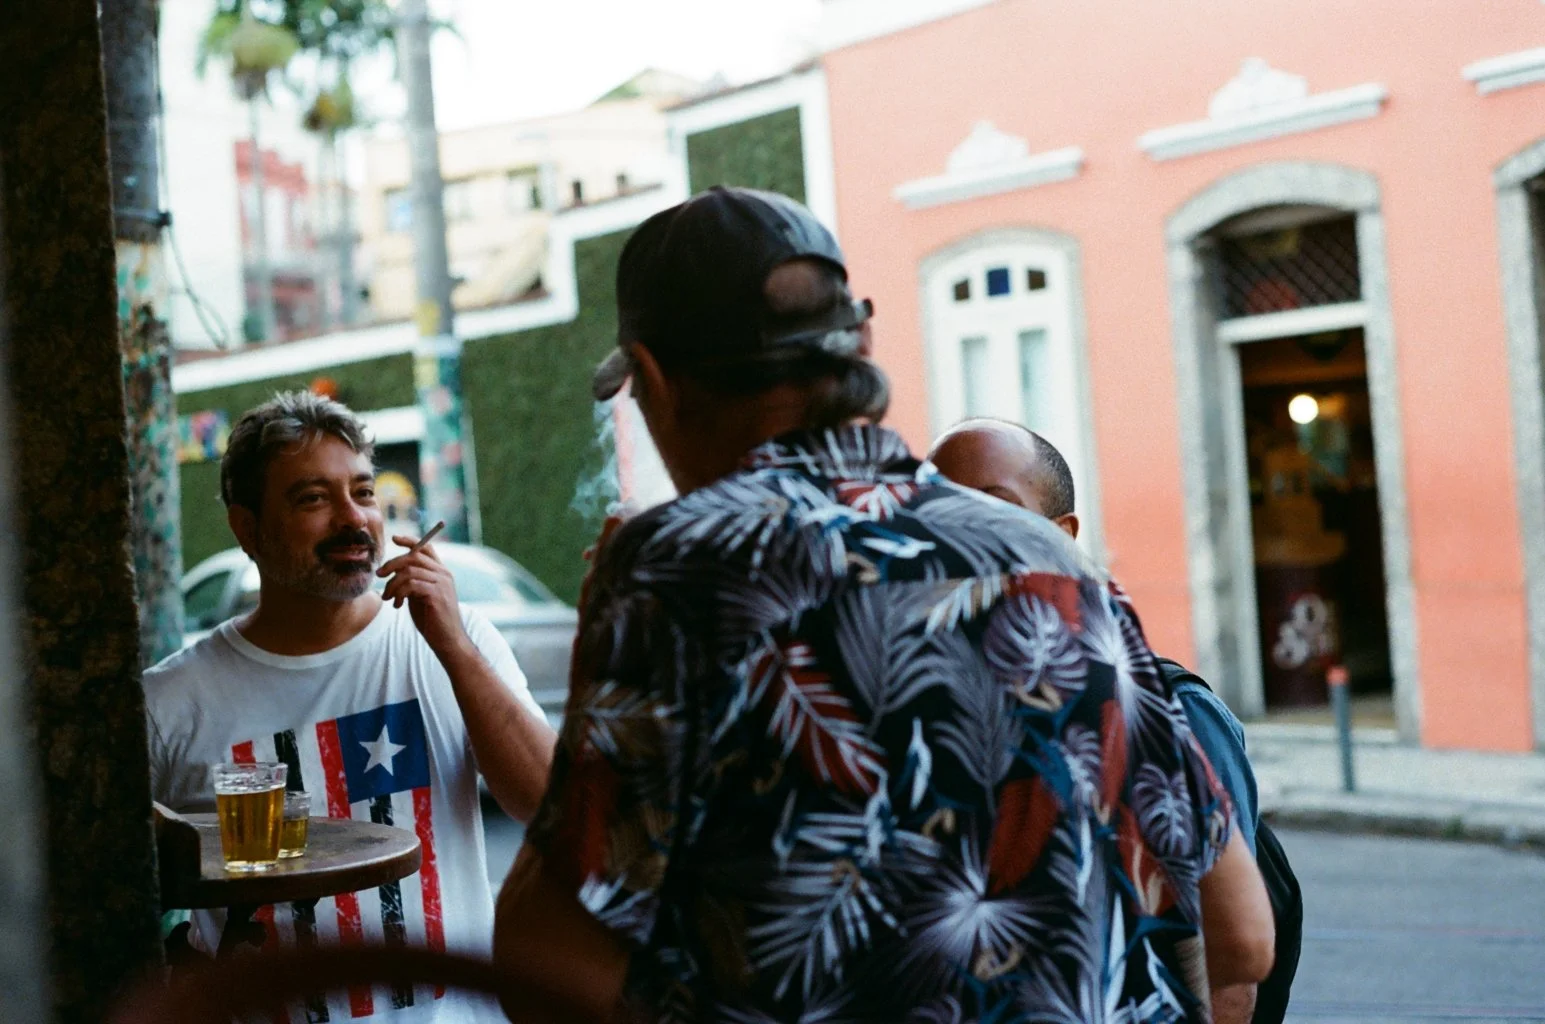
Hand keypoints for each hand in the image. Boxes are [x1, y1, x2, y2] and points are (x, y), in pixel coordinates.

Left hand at [377, 533, 469, 657]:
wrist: (448, 640)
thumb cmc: (433, 619)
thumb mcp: (421, 595)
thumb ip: (413, 581)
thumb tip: (394, 572)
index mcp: (441, 572)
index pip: (426, 547)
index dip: (410, 540)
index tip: (394, 539)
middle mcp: (443, 574)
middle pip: (413, 556)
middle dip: (392, 564)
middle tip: (379, 575)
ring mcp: (441, 584)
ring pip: (409, 571)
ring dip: (392, 584)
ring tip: (387, 597)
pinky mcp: (436, 595)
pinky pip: (411, 585)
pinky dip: (398, 593)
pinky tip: (397, 605)